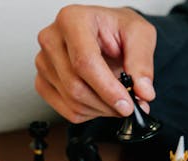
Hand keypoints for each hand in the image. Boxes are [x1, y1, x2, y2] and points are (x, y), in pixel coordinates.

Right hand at [35, 5, 156, 122]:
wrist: (105, 33)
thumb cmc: (117, 30)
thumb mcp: (140, 35)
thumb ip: (142, 63)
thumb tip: (143, 91)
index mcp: (72, 20)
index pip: (85, 62)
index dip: (107, 89)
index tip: (126, 104)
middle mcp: (52, 39)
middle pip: (76, 87)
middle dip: (107, 104)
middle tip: (128, 105)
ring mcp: (44, 62)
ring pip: (72, 103)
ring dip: (101, 110)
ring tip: (116, 100)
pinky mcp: (43, 82)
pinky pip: (67, 111)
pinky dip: (89, 114)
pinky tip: (100, 101)